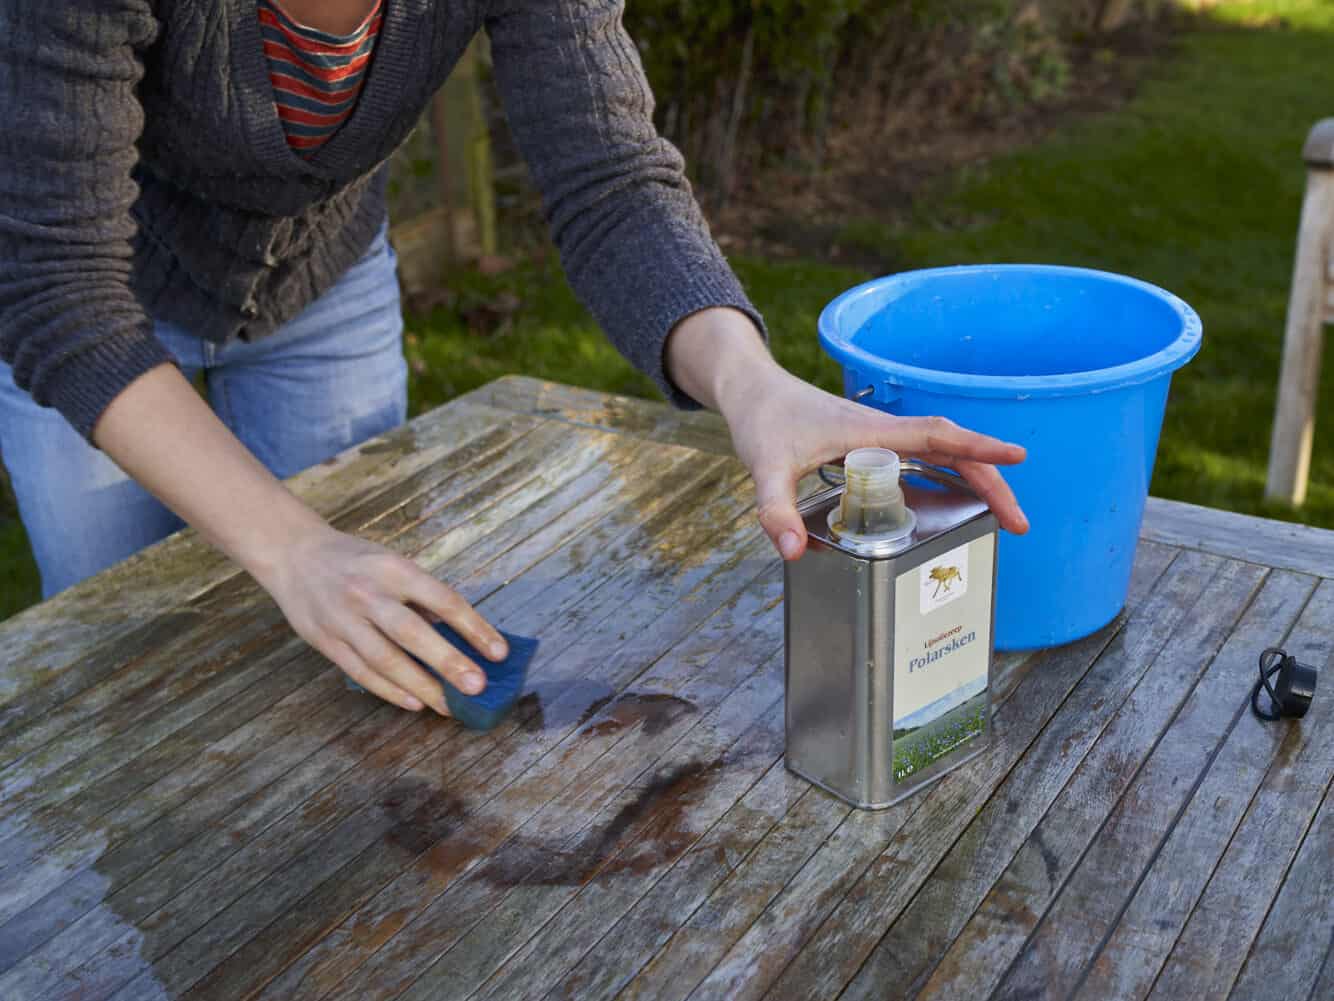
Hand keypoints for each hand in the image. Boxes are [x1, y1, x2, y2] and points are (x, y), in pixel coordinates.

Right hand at [252, 523, 508, 713]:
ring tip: (449, 706)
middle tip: (477, 686)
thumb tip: (462, 636)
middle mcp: (367, 594)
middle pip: (412, 633)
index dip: (474, 627)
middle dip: (448, 662)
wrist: (294, 554)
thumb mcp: (393, 563)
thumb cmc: (357, 561)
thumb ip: (422, 596)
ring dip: (421, 685)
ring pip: (385, 659)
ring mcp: (343, 620)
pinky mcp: (326, 641)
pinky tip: (415, 703)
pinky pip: (361, 672)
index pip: (442, 600)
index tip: (499, 652)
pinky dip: (389, 690)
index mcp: (394, 569)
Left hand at [665, 308, 1028, 561]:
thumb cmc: (763, 421)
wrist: (753, 391)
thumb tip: (793, 552)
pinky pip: (924, 459)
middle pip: (952, 451)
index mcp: (869, 431)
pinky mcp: (872, 446)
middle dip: (990, 482)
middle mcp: (883, 432)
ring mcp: (881, 438)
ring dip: (975, 481)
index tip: (1017, 457)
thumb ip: (775, 510)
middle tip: (1019, 523)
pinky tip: (957, 502)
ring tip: (1004, 518)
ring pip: (943, 455)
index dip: (977, 446)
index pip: (936, 436)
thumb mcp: (764, 467)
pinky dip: (949, 477)